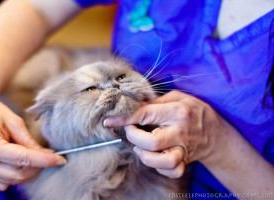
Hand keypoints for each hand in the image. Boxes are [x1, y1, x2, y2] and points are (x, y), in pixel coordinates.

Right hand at [0, 90, 65, 190]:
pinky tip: (21, 162)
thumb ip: (28, 141)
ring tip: (36, 156)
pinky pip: (2, 181)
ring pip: (12, 180)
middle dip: (39, 167)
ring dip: (28, 171)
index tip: (61, 159)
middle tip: (51, 156)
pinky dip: (15, 175)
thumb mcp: (13, 122)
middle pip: (19, 174)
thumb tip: (46, 153)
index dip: (46, 161)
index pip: (25, 159)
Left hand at [104, 91, 227, 177]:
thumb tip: (132, 106)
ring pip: (161, 161)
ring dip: (144, 155)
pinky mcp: (185, 161)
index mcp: (177, 111)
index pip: (144, 114)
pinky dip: (158, 167)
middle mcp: (180, 132)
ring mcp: (184, 149)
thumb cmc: (194, 110)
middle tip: (132, 131)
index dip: (123, 118)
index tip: (109, 120)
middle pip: (150, 142)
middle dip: (133, 137)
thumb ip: (155, 102)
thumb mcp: (177, 97)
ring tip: (141, 147)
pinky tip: (155, 157)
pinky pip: (171, 171)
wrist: (216, 133)